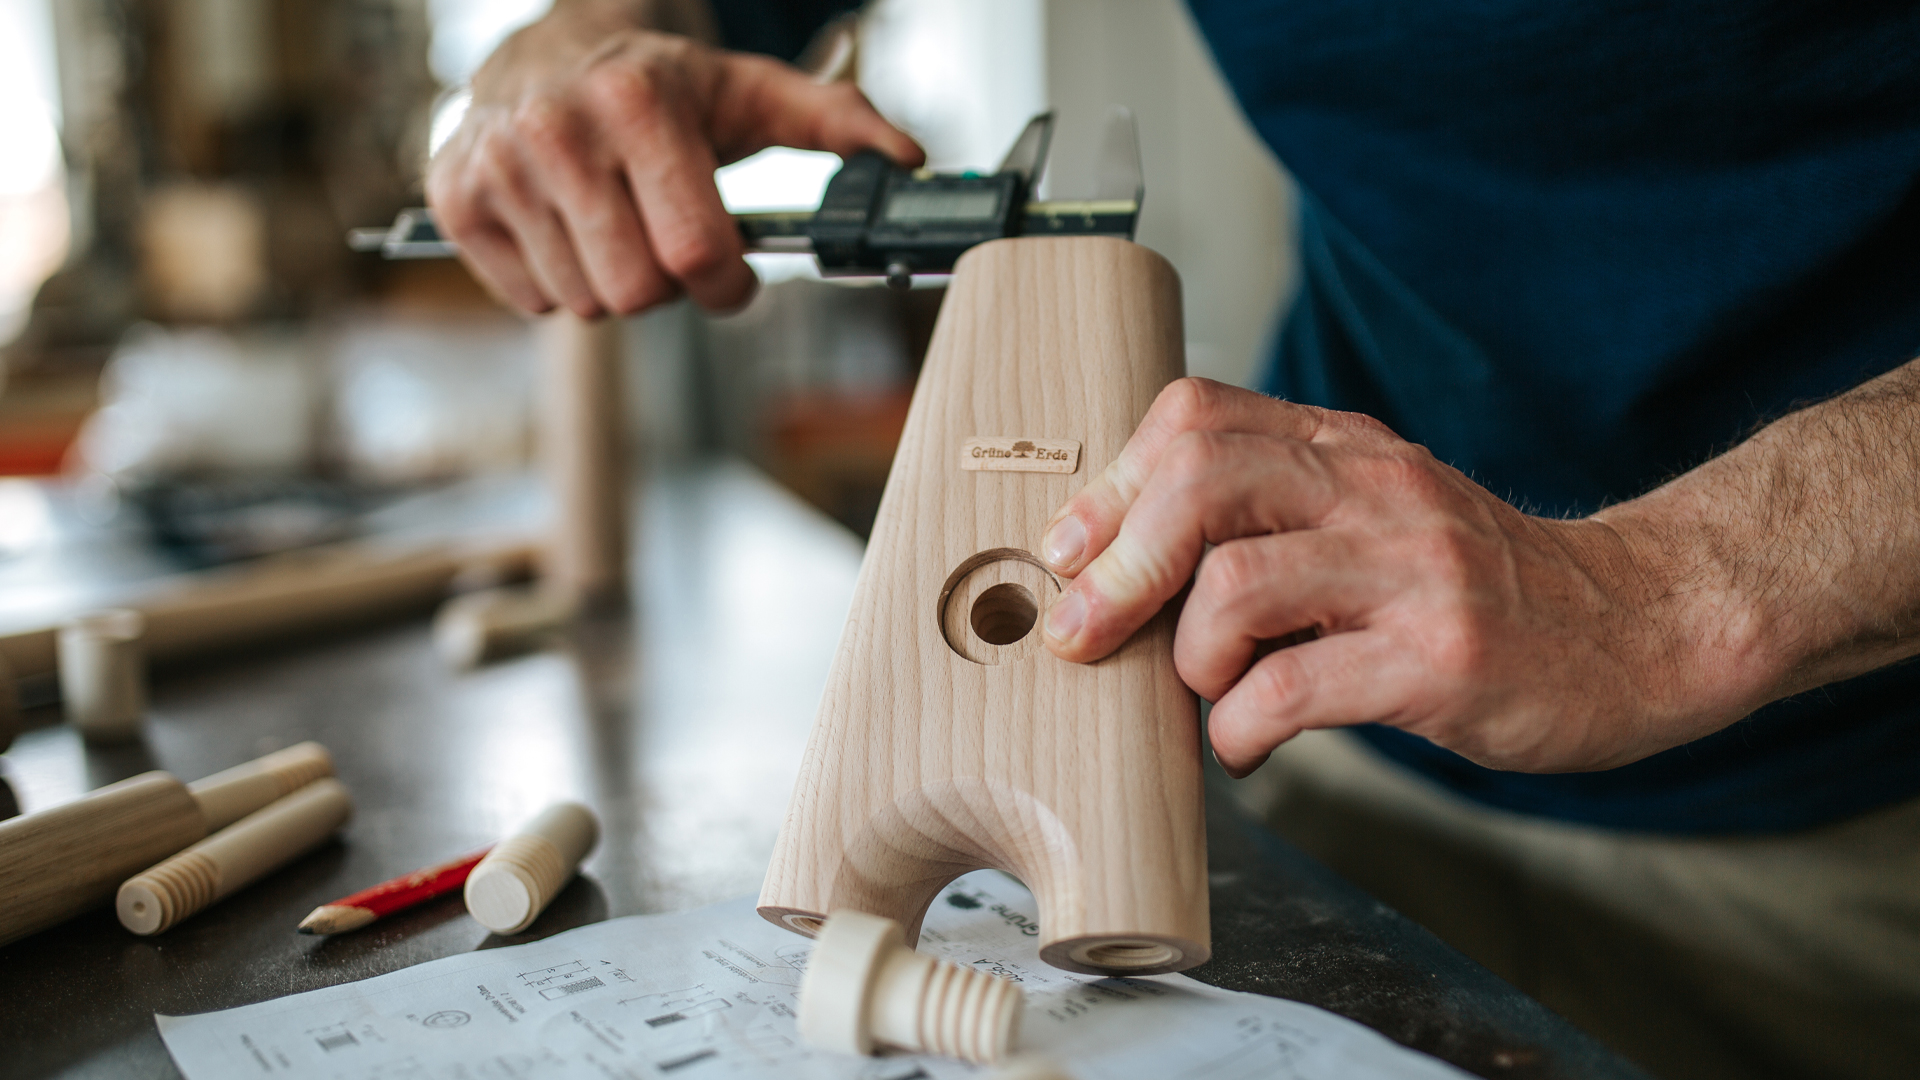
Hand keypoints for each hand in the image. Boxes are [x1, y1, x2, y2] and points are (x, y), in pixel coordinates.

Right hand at [426, 12, 921, 316]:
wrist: (542, 52)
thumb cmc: (658, 85)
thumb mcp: (748, 92)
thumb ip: (833, 123)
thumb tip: (908, 159)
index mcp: (636, 103)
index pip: (696, 253)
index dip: (727, 285)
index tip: (731, 273)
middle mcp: (556, 131)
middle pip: (639, 293)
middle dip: (670, 285)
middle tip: (668, 241)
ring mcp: (498, 167)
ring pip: (587, 305)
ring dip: (616, 283)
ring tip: (617, 225)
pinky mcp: (455, 202)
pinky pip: (532, 304)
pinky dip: (560, 284)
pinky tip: (568, 230)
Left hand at [1037, 379, 1748, 776]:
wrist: (1643, 624)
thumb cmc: (1484, 584)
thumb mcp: (1380, 513)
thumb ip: (1278, 516)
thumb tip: (1131, 563)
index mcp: (1349, 450)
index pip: (1198, 417)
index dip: (1112, 484)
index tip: (1067, 553)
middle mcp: (1377, 491)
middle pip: (1201, 479)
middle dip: (1116, 564)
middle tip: (1081, 632)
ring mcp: (1412, 573)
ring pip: (1237, 583)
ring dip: (1189, 654)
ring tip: (1207, 690)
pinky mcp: (1443, 661)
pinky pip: (1296, 689)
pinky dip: (1241, 727)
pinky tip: (1247, 743)